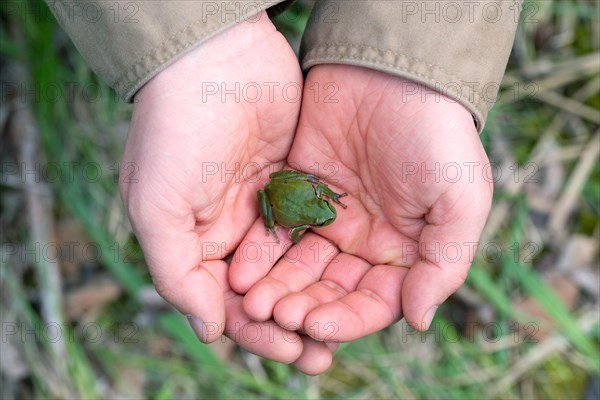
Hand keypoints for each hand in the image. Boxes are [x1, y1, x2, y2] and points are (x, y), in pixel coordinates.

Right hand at [119, 15, 332, 369]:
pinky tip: (349, 279)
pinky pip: (311, 232)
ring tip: (343, 327)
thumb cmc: (177, 131)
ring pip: (292, 269)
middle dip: (291, 325)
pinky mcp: (292, 184)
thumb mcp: (157, 205)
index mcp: (194, 245)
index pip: (226, 307)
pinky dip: (325, 259)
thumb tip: (211, 331)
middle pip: (264, 295)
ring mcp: (262, 208)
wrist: (215, 59)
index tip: (294, 352)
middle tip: (323, 355)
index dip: (258, 335)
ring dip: (313, 299)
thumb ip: (178, 274)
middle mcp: (229, 233)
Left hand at [230, 65, 492, 348]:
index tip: (314, 327)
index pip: (372, 304)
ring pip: (297, 269)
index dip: (345, 321)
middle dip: (302, 308)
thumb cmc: (437, 135)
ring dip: (276, 288)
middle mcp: (363, 244)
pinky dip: (260, 253)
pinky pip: (276, 231)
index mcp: (403, 253)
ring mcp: (327, 220)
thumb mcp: (461, 198)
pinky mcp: (296, 194)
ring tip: (252, 302)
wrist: (391, 71)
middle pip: (328, 292)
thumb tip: (418, 321)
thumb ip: (444, 263)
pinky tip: (241, 270)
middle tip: (276, 316)